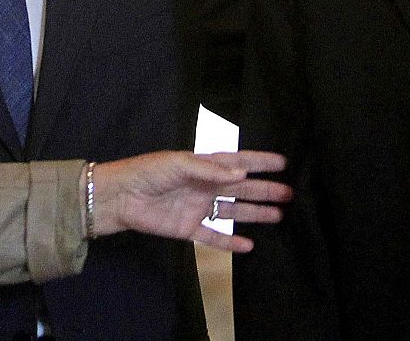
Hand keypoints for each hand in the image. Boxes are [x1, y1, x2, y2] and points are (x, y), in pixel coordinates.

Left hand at [89, 150, 289, 252]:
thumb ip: (210, 169)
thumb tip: (242, 174)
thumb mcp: (178, 163)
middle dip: (265, 190)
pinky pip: (214, 236)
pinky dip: (230, 243)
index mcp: (203, 166)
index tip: (283, 163)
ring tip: (279, 216)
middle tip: (290, 193)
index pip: (238, 162)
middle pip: (241, 189)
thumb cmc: (147, 172)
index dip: (260, 162)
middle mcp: (204, 186)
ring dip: (255, 214)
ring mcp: (198, 208)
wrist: (119, 197)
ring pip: (233, 212)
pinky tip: (249, 246)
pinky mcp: (188, 228)